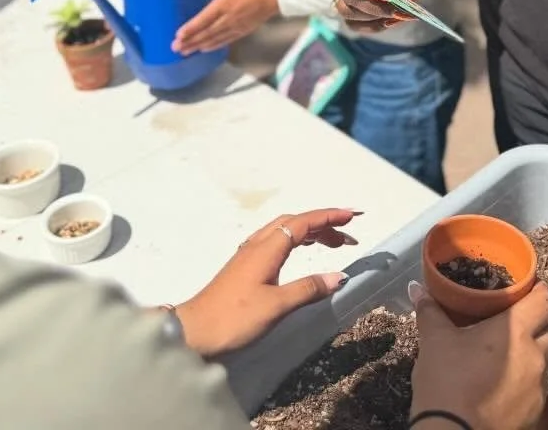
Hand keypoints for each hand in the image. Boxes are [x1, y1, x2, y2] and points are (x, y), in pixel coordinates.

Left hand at [173, 0, 277, 53]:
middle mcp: (227, 18)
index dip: (190, 28)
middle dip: (190, 41)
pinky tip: (204, 49)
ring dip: (198, 46)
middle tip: (175, 48)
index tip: (178, 35)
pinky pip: (225, 41)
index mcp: (224, 4)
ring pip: (214, 39)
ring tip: (185, 51)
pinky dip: (213, 46)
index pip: (203, 19)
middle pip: (205, 33)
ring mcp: (235, 27)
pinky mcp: (242, 31)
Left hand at [174, 209, 359, 357]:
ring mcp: (249, 255)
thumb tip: (339, 276)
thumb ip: (308, 289)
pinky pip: (276, 242)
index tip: (353, 215)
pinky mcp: (245, 267)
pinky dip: (296, 241)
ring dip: (310, 232)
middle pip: (294, 223)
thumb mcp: (276, 306)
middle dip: (324, 223)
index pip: (303, 223)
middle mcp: (257, 245)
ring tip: (334, 243)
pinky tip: (302, 253)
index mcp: (266, 249)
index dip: (329, 217)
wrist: (194, 332)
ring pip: (284, 232)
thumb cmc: (234, 318)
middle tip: (349, 234)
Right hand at [408, 280, 547, 429]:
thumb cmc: (446, 381)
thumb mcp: (434, 341)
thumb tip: (416, 288)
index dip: (540, 290)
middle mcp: (536, 356)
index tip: (530, 287)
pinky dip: (529, 380)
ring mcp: (539, 387)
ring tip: (511, 353)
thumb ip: (430, 311)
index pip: (545, 300)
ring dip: (536, 352)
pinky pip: (540, 388)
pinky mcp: (536, 412)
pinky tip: (507, 384)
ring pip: (547, 359)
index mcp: (516, 331)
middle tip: (516, 319)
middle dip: (538, 321)